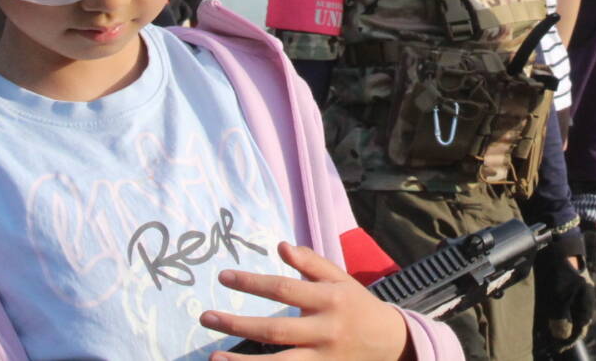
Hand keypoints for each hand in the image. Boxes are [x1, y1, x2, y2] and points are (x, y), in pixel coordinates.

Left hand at [201, 240, 409, 360]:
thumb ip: (311, 263)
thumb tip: (281, 246)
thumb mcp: (340, 279)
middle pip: (275, 329)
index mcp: (330, 299)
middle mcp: (325, 329)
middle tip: (206, 317)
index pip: (284, 289)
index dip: (252, 283)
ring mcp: (322, 357)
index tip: (224, 277)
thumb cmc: (358, 305)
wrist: (390, 343)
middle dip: (238, 323)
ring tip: (213, 357)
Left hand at [533, 248, 594, 346]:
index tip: (557, 349)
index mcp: (587, 299)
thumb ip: (561, 318)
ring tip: (547, 331)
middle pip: (576, 320)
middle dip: (564, 332)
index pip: (581, 327)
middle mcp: (584, 295)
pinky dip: (557, 311)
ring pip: (569, 311)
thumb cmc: (560, 269)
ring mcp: (576, 288)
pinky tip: (547, 315)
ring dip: (559, 322)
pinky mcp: (566, 282)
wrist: (556, 241)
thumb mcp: (560, 297)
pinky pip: (564, 302)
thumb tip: (561, 336)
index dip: (569, 340)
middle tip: (551, 342)